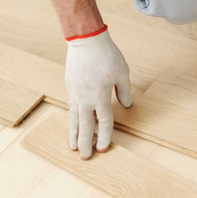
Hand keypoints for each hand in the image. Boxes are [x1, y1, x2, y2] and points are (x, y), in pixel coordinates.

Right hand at [65, 27, 131, 158]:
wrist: (86, 40)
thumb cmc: (106, 55)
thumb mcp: (122, 73)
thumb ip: (125, 91)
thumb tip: (126, 105)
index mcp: (100, 96)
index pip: (104, 122)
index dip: (105, 136)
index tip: (104, 148)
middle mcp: (85, 98)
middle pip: (85, 125)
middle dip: (85, 142)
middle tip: (85, 157)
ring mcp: (75, 93)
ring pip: (74, 119)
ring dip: (73, 134)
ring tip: (72, 147)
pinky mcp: (70, 87)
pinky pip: (70, 108)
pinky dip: (70, 120)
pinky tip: (71, 126)